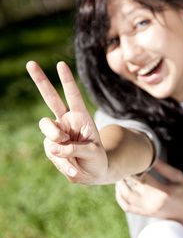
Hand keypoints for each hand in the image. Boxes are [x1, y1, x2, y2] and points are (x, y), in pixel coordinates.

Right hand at [26, 61, 108, 183]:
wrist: (93, 174)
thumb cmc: (97, 159)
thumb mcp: (93, 153)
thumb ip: (75, 149)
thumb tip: (54, 147)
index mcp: (81, 117)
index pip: (73, 96)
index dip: (67, 81)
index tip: (60, 64)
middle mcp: (67, 120)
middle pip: (51, 98)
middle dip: (41, 80)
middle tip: (31, 63)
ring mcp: (56, 133)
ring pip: (47, 127)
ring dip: (57, 140)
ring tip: (71, 155)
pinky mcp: (50, 147)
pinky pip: (52, 152)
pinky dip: (64, 164)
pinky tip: (74, 170)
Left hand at [115, 159, 182, 226]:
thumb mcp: (179, 177)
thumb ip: (164, 167)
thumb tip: (151, 156)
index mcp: (163, 192)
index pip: (143, 177)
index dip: (134, 167)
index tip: (130, 158)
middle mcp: (153, 203)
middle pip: (131, 187)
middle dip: (124, 174)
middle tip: (122, 163)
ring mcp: (147, 210)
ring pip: (125, 197)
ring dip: (119, 184)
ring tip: (121, 173)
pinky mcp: (145, 213)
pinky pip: (126, 207)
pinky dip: (119, 197)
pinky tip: (120, 187)